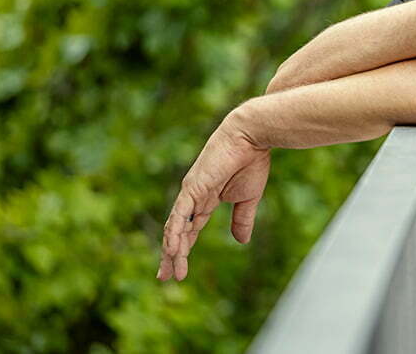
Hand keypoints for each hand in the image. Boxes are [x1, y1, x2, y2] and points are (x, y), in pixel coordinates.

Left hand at [156, 107, 270, 281]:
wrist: (251, 137)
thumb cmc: (251, 162)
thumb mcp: (248, 199)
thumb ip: (242, 220)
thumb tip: (241, 242)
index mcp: (206, 200)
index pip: (189, 230)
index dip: (183, 250)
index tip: (178, 270)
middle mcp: (193, 198)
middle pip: (178, 232)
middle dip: (171, 255)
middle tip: (164, 277)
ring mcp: (190, 193)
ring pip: (175, 227)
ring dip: (172, 250)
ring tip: (169, 271)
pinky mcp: (192, 187)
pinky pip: (180, 215)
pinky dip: (174, 232)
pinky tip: (171, 249)